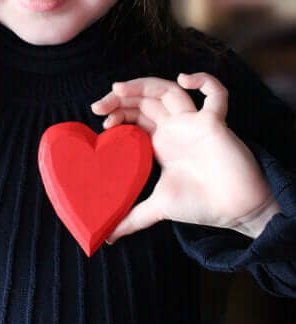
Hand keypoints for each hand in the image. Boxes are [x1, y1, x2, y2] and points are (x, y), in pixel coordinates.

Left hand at [90, 73, 281, 242]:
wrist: (233, 212)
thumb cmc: (199, 206)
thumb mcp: (156, 209)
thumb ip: (131, 219)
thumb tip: (106, 238)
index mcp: (160, 143)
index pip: (135, 117)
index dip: (117, 113)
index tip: (100, 123)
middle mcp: (175, 129)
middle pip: (146, 100)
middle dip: (120, 98)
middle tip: (98, 105)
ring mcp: (194, 124)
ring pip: (169, 92)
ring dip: (144, 85)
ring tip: (118, 88)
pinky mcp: (215, 124)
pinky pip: (216, 96)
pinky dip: (204, 81)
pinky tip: (183, 78)